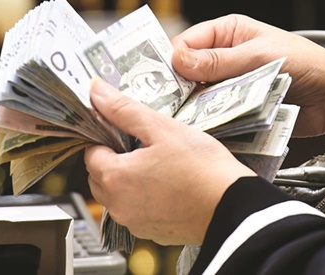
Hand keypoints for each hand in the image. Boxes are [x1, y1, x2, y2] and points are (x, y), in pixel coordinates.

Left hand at [85, 78, 254, 245]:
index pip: (91, 153)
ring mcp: (135, 222)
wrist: (233, 207)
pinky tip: (168, 185)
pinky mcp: (152, 233)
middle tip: (145, 145)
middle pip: (100, 176)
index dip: (106, 138)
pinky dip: (145, 198)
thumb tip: (96, 92)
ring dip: (128, 179)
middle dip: (115, 159)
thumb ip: (124, 110)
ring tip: (159, 164)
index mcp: (114, 177)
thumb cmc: (202, 168)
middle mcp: (118, 205)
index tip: (126, 130)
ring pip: (117, 195)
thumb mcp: (161, 128)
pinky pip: (137, 211)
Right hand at [170, 14, 324, 152]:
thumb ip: (218, 61)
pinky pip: (213, 113)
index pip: (186, 43)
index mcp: (227, 33)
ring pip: (197, 95)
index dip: (170, 59)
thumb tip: (178, 59)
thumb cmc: (304, 65)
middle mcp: (223, 57)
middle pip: (187, 71)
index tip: (156, 78)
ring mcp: (229, 84)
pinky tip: (199, 126)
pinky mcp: (235, 107)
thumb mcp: (258, 57)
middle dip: (178, 85)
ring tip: (180, 116)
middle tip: (164, 101)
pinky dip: (206, 120)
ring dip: (191, 105)